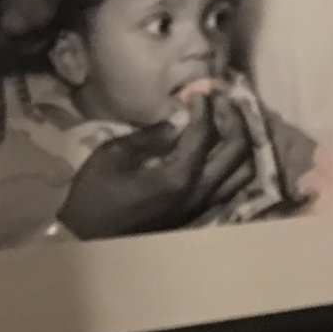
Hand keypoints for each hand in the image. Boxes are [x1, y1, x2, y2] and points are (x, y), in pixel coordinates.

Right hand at [57, 97, 256, 239]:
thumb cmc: (94, 196)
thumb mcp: (111, 157)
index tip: (197, 91)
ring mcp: (204, 205)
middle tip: (221, 100)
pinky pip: (234, 185)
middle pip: (237, 149)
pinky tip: (223, 147)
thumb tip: (179, 120)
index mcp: (178, 177)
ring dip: (242, 141)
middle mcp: (200, 192)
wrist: (88, 239)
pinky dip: (236, 162)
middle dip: (234, 118)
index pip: (205, 133)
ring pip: (244, 170)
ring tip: (229, 121)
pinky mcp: (200, 212)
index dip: (204, 107)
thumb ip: (151, 136)